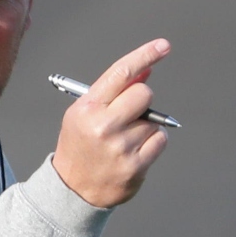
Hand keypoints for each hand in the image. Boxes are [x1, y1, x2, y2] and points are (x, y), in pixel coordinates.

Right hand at [52, 39, 171, 206]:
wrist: (72, 190)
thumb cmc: (80, 146)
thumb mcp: (84, 113)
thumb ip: (113, 92)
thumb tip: (145, 72)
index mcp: (88, 108)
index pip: (121, 73)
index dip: (145, 55)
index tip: (163, 46)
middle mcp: (104, 126)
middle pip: (144, 94)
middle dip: (142, 99)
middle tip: (130, 113)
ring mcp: (121, 147)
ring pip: (154, 120)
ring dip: (145, 126)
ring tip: (124, 140)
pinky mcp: (136, 166)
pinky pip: (160, 140)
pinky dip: (153, 143)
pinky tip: (135, 151)